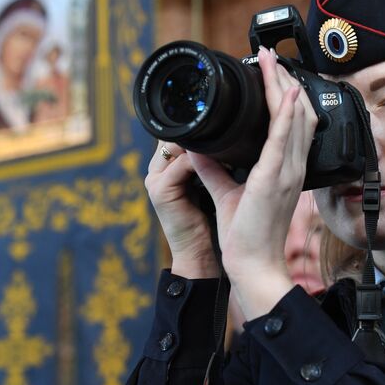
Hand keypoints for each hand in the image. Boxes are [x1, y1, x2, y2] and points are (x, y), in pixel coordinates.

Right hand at [145, 141, 218, 277]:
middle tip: (230, 136)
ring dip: (204, 146)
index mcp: (163, 167)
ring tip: (229, 147)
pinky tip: (225, 162)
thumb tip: (228, 139)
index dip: (200, 131)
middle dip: (201, 136)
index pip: (178, 135)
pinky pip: (183, 164)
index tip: (227, 132)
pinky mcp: (161, 190)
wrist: (197, 253)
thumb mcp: (207, 184)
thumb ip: (208, 162)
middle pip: (175, 137)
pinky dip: (204, 160)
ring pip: (178, 146)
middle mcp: (155, 170)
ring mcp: (154, 180)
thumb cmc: (207, 220)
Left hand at [189, 47, 317, 318]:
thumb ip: (215, 166)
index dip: (285, 95)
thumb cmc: (246, 234)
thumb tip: (199, 146)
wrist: (253, 264)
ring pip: (294, 119)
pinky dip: (287, 114)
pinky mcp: (275, 179)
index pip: (292, 123)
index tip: (272, 72)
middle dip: (284, 81)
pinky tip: (287, 93)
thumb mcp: (228, 191)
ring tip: (271, 62)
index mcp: (285, 170)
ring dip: (283, 87)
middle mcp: (292, 167)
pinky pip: (285, 139)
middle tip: (269, 57)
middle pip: (298, 113)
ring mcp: (287, 172)